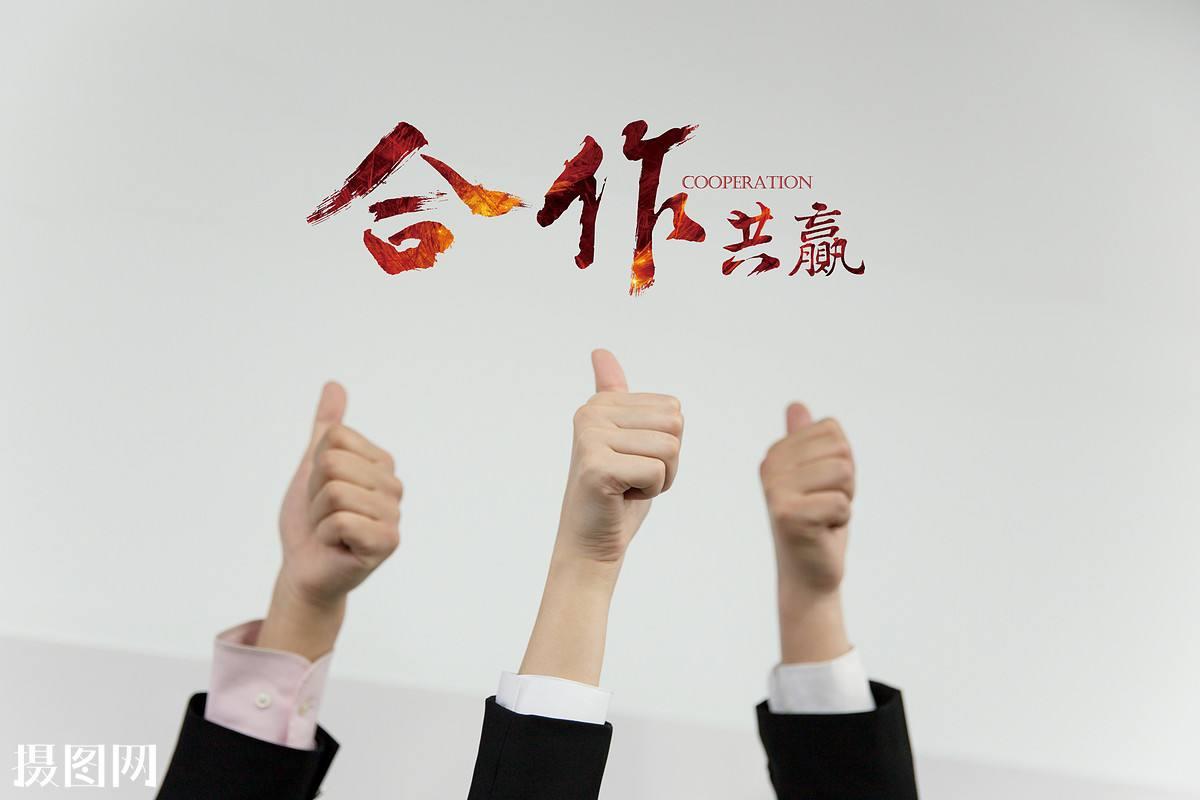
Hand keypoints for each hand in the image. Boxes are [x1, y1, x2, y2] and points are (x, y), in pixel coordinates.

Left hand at [258, 382, 402, 659]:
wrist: (304, 570)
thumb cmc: (311, 522)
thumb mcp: (312, 467)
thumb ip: (326, 427)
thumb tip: (334, 385)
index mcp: (382, 463)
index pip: (335, 437)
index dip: (315, 466)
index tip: (321, 492)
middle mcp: (394, 486)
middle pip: (332, 462)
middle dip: (314, 491)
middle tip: (324, 515)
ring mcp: (393, 515)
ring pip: (334, 491)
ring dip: (318, 515)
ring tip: (330, 531)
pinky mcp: (386, 542)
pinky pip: (341, 520)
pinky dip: (326, 535)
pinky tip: (337, 546)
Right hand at [554, 349, 683, 565]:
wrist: (591, 543)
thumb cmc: (616, 494)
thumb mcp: (625, 438)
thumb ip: (614, 395)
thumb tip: (599, 351)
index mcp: (601, 402)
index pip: (673, 408)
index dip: (667, 444)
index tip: (635, 461)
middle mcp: (591, 413)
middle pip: (675, 424)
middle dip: (668, 460)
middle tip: (634, 477)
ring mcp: (590, 438)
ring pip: (670, 448)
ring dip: (661, 478)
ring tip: (627, 486)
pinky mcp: (596, 467)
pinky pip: (658, 472)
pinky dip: (650, 492)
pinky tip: (621, 497)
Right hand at [760, 402, 853, 661]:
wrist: (809, 574)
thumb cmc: (817, 522)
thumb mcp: (816, 476)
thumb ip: (806, 441)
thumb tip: (795, 405)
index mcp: (777, 453)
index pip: (833, 431)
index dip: (841, 461)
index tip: (823, 487)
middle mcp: (770, 467)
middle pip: (840, 450)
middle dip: (846, 481)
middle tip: (825, 505)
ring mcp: (776, 490)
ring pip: (843, 473)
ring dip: (844, 500)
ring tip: (824, 517)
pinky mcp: (788, 515)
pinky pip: (841, 502)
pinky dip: (840, 520)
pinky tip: (821, 532)